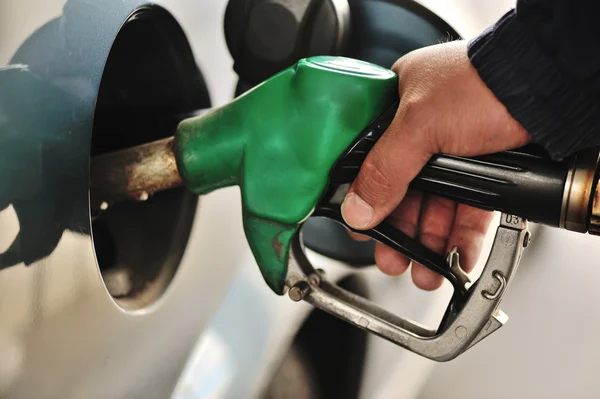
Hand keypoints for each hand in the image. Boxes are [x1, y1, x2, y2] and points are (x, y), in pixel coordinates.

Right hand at [341, 41, 529, 289]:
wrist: (549, 87)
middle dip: (399, 232)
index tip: (362, 227)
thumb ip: (384, 169)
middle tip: (393, 259)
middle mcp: (423, 128)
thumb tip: (356, 208)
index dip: (363, 196)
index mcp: (397, 105)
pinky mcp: (484, 167)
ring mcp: (455, 150)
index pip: (367, 159)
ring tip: (425, 270)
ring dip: (429, 242)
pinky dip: (462, 236)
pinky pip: (468, 209)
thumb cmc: (485, 81)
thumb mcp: (420, 123)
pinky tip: (458, 256)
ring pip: (435, 205)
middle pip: (401, 190)